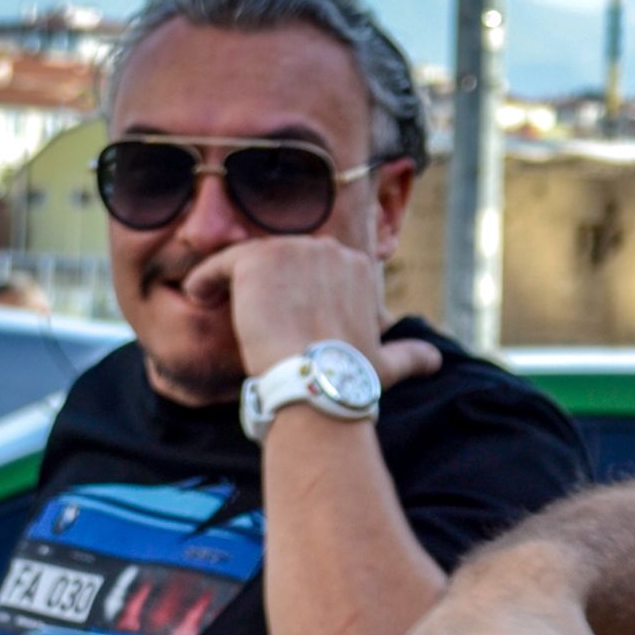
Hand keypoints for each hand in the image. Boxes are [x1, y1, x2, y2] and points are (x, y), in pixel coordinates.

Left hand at [180, 236, 442, 384]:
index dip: (293, 294)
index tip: (282, 321)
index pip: (312, 268)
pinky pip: (220, 262)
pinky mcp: (256, 259)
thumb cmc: (351, 379)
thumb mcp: (387, 364)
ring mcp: (291, 251)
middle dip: (264, 284)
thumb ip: (410, 354)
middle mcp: (328, 250)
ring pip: (250, 259)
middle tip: (247, 315)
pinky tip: (199, 298)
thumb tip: (435, 359)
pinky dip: (205, 280)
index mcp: (357, 267)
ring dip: (231, 281)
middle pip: (282, 259)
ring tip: (216, 305)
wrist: (318, 383)